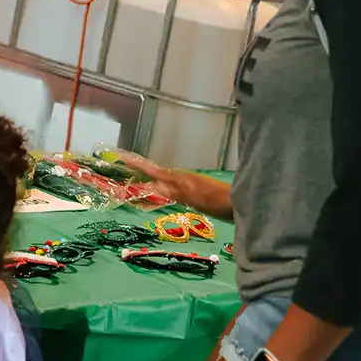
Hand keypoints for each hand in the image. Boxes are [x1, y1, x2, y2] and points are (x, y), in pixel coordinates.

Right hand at [113, 151, 232, 216]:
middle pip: (154, 171)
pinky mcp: (192, 191)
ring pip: (161, 177)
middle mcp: (181, 178)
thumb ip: (173, 191)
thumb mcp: (195, 198)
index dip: (136, 164)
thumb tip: (149, 185)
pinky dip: (157, 185)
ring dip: (146, 176)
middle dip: (137, 168)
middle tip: (119, 166)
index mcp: (179, 178)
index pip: (152, 169)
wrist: (241, 204)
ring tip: (132, 178)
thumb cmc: (219, 202)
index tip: (120, 156)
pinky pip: (168, 185)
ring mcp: (187, 183)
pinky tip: (156, 190)